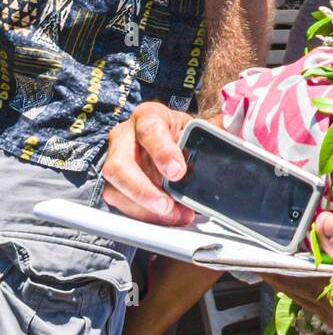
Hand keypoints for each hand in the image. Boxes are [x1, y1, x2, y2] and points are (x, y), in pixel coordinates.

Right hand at [102, 102, 198, 224]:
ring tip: (173, 216)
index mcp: (149, 116)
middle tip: (166, 205)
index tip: (177, 172)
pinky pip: (120, 204)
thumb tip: (215, 167)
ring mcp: (115, 160)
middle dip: (142, 190)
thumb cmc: (183, 135)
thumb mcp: (196, 133)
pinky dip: (144, 215)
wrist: (174, 142)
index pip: (149, 130)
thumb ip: (202, 146)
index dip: (162, 152)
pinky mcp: (114, 183)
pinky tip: (166, 218)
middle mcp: (125, 136)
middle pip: (118, 165)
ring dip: (144, 209)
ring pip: (114, 189)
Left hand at [264, 211, 332, 334]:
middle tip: (265, 253)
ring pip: (313, 298)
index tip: (254, 253)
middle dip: (281, 273)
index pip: (295, 279)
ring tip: (288, 259)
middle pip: (299, 291)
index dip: (274, 264)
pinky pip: (328, 302)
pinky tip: (321, 274)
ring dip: (300, 280)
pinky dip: (318, 287)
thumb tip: (318, 223)